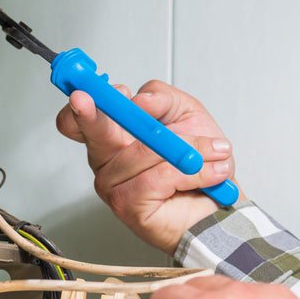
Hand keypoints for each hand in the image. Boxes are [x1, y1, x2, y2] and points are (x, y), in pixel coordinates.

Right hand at [55, 80, 242, 253]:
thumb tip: (139, 101)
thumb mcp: (186, 114)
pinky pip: (158, 177)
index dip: (81, 105)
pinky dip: (192, 172)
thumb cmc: (197, 163)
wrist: (219, 202)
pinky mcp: (128, 205)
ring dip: (190, 150)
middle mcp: (107, 159)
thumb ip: (162, 98)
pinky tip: (209, 173)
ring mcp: (112, 185)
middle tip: (85, 100)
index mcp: (114, 134)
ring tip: (213, 155)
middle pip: (93, 132)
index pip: (80, 119)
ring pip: (143, 151)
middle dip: (93, 114)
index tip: (86, 93)